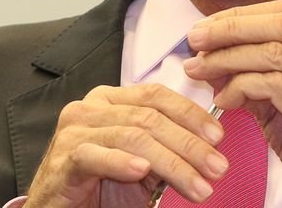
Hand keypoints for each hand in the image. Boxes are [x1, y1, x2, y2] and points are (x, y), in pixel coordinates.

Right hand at [25, 84, 228, 207]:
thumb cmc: (99, 186)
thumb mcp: (142, 164)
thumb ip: (167, 149)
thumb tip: (209, 148)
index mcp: (111, 100)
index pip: (156, 95)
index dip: (191, 114)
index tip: (218, 137)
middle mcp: (91, 108)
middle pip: (149, 118)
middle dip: (189, 144)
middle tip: (217, 168)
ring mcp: (74, 130)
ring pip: (132, 137)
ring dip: (171, 163)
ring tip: (197, 185)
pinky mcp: (62, 158)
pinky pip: (95, 155)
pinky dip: (121, 163)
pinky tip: (142, 173)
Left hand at [183, 1, 281, 207]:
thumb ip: (256, 76)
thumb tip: (211, 57)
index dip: (241, 16)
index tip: (207, 26)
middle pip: (280, 23)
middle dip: (231, 28)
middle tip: (196, 40)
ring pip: (273, 52)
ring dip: (228, 58)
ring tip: (201, 70)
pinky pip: (273, 87)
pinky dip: (240, 87)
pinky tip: (224, 99)